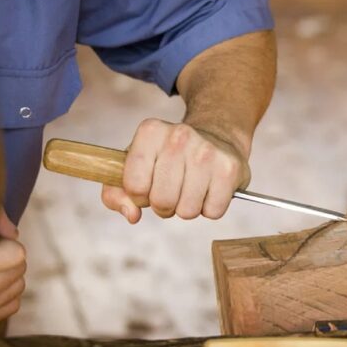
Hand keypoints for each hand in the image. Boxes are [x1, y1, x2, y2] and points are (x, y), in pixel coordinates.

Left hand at [101, 118, 249, 222]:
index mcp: (150, 131)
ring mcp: (207, 152)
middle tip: (172, 190)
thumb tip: (132, 214)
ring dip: (187, 208)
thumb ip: (117, 193)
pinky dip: (209, 208)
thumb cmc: (170, 157)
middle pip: (161, 201)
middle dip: (164, 205)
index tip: (150, 184)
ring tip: (191, 188)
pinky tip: (209, 189)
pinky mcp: (229, 169)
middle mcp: (179, 136)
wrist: (217, 138)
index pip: (134, 186)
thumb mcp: (136, 166)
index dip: (140, 196)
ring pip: (187, 211)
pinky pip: (212, 212)